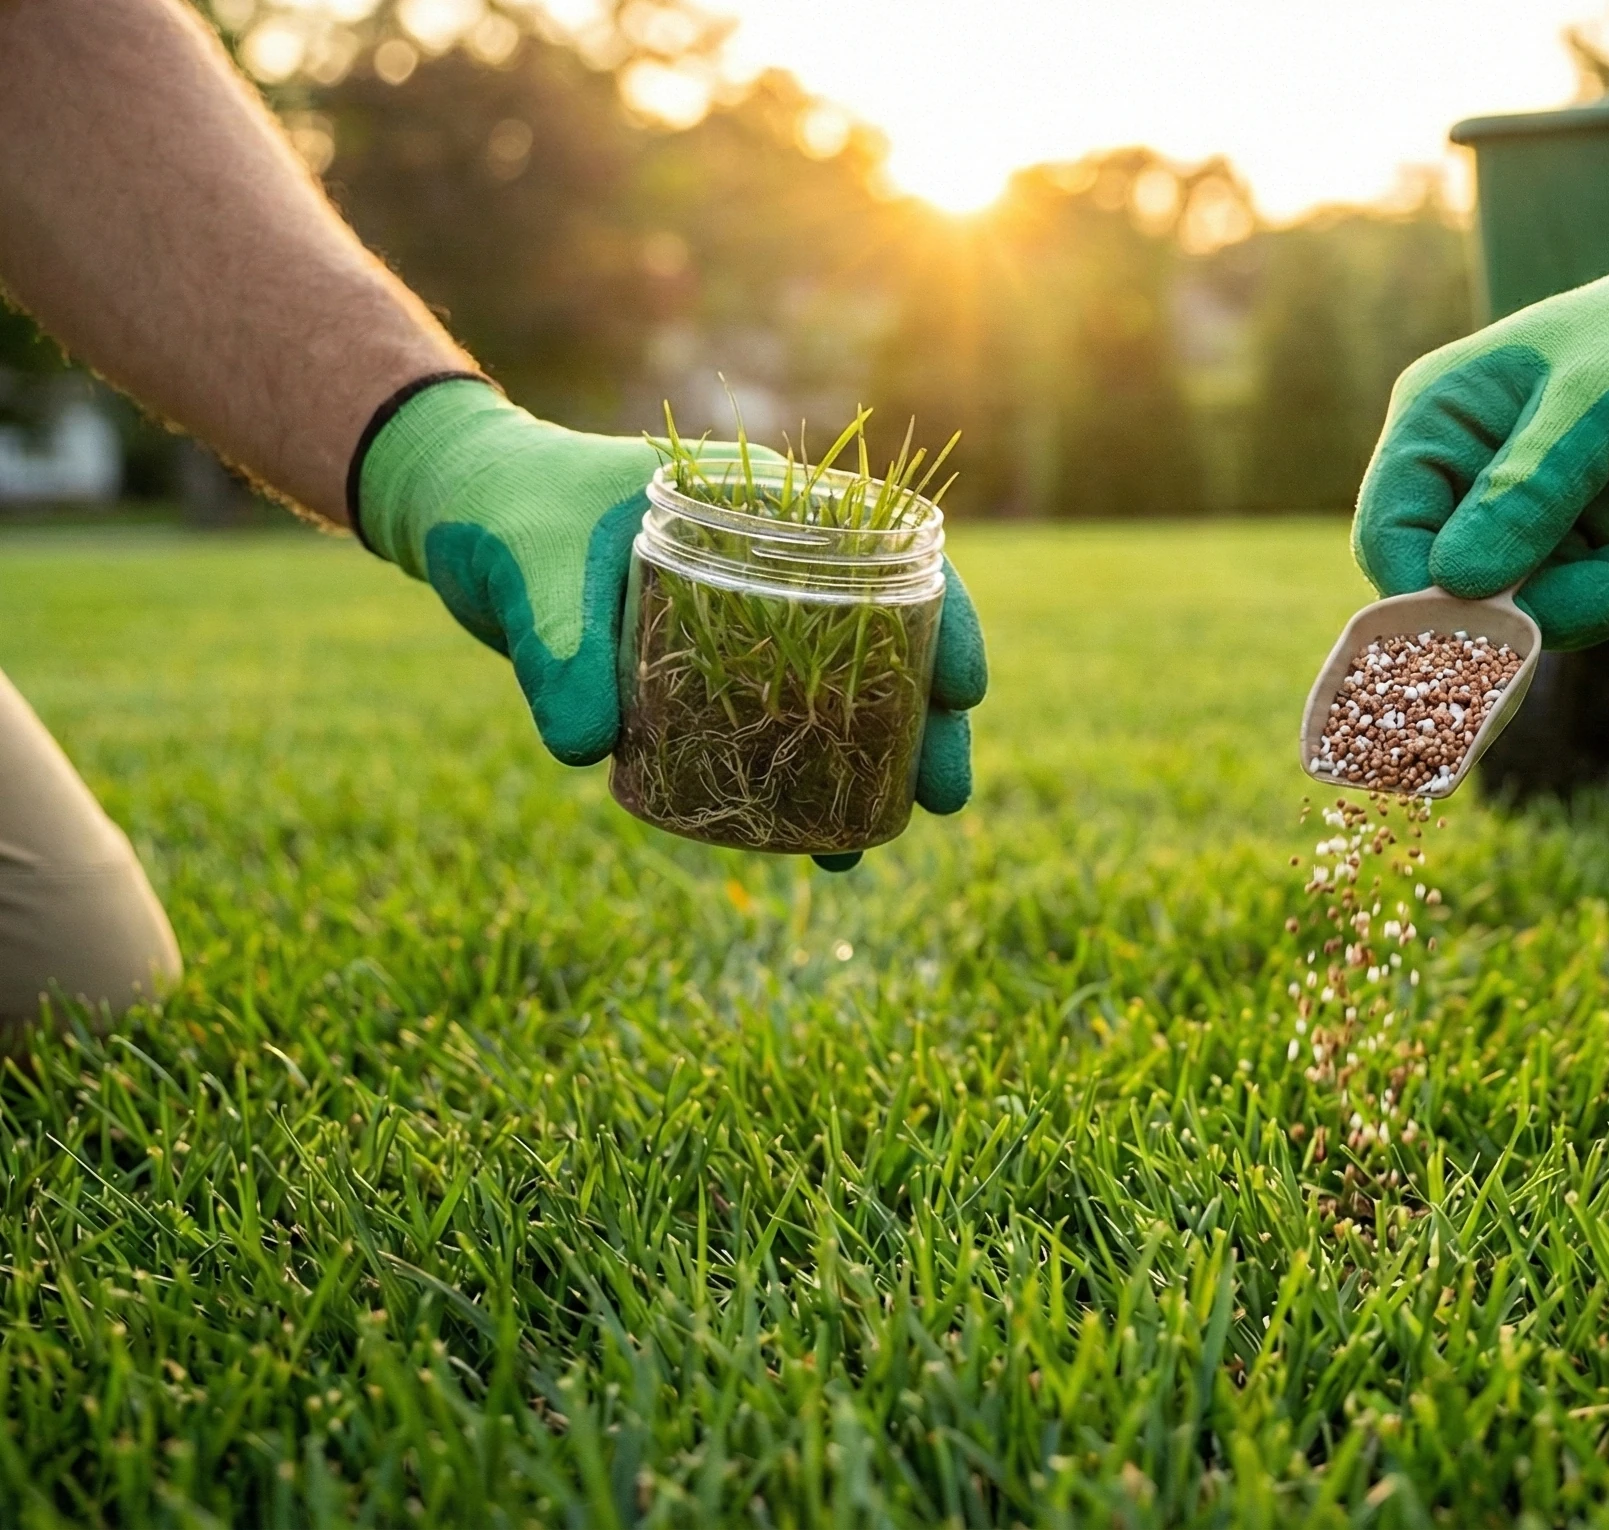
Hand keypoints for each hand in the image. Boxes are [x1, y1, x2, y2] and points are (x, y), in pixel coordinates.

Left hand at [355, 379, 986, 849]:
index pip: (888, 556)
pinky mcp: (700, 677)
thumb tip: (584, 747)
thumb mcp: (530, 566)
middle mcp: (770, 569)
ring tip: (869, 845)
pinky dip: (791, 782)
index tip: (965, 688)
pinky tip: (800, 841)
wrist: (457, 513)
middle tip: (947, 798)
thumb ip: (557, 646)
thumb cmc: (504, 508)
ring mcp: (740, 626)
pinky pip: (768, 731)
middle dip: (926, 723)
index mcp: (761, 509)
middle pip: (885, 643)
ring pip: (836, 699)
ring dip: (866, 769)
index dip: (943, 619)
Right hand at [1353, 204, 1608, 649]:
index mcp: (1437, 419)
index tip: (1496, 626)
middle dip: (1523, 608)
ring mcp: (1509, 515)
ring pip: (1509, 610)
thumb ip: (1527, 491)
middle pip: (1447, 588)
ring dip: (1581, 606)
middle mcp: (1459, 473)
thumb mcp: (1598, 408)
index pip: (1390, 531)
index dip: (1423, 595)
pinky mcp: (1561, 545)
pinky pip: (1562, 607)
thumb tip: (1454, 580)